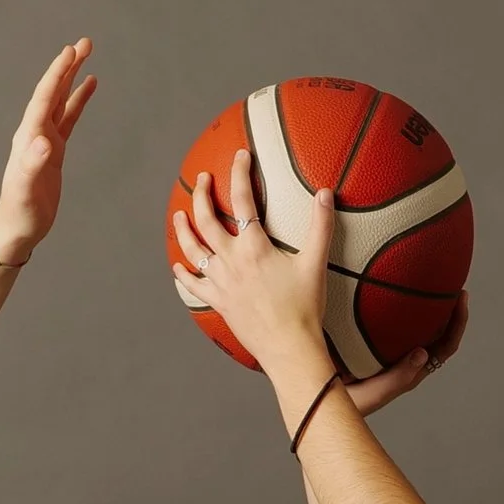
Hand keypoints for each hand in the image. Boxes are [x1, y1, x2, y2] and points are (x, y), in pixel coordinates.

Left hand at [0, 39, 98, 264]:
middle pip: (53, 91)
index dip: (57, 74)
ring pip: (61, 100)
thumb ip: (32, 164)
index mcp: (29, 137)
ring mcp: (44, 139)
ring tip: (86, 55)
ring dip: (72, 77)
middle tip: (85, 43)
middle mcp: (35, 132)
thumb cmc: (20, 211)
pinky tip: (87, 88)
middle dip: (67, 67)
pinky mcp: (54, 150)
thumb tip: (43, 142)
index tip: (70, 52)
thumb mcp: (26, 189)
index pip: (45, 98)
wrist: (18, 228)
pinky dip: (78, 101)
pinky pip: (68, 118)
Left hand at [173, 152, 467, 414]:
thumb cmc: (305, 307)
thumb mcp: (315, 263)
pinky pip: (194, 285)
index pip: (243, 200)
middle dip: (203, 195)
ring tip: (179, 215)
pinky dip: (183, 274)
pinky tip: (178, 267)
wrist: (289, 347)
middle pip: (207, 220)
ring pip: (193, 250)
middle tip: (204, 179)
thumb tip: (325, 192)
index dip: (240, 173)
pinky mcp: (218, 302)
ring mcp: (221, 282)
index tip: (240, 156)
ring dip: (183, 229)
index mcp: (255, 247)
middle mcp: (231, 261)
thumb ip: (320, 226)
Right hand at [344, 293, 468, 416]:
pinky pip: (393, 325)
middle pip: (438, 335)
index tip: (461, 298)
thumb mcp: (372, 395)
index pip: (445, 347)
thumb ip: (397, 378)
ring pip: (417, 329)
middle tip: (452, 284)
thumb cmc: (342, 404)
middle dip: (449, 310)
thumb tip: (423, 353)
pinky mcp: (370, 345)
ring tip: (429, 284)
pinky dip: (400, 309)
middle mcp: (403, 361)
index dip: (458, 324)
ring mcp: (388, 352)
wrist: (315, 399)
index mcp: (409, 372)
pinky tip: (391, 293)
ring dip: (427, 309)